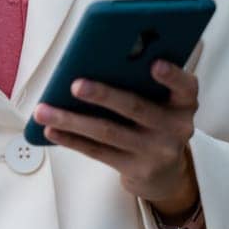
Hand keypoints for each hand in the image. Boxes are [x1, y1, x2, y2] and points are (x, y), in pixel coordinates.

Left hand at [32, 59, 200, 209]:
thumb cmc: (154, 119)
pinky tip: (50, 130)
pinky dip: (71, 139)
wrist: (166, 172)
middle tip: (75, 85)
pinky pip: (98, 152)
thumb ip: (140, 80)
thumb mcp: (161, 100)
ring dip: (71, 120)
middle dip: (103, 95)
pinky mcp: (137, 169)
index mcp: (183, 102)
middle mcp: (176, 127)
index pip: (185, 86)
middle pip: (135, 107)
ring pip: (108, 132)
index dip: (172, 75)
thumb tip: (94, 57)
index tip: (155, 63)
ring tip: (42, 111)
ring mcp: (157, 151)